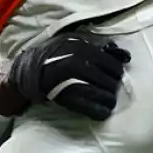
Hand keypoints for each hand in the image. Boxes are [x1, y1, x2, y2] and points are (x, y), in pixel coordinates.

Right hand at [8, 32, 130, 120]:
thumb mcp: (74, 41)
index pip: (112, 64)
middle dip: (113, 85)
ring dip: (109, 98)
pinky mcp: (68, 98)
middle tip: (110, 88)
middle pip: (111, 80)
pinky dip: (100, 111)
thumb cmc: (54, 53)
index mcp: (83, 49)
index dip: (116, 71)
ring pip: (105, 94)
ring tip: (108, 99)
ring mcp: (73, 81)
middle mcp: (80, 64)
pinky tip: (103, 111)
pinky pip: (91, 108)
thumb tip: (124, 55)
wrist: (28, 70)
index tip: (114, 75)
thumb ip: (98, 46)